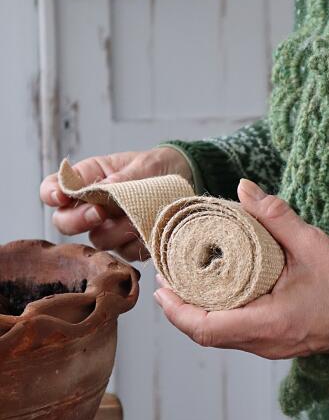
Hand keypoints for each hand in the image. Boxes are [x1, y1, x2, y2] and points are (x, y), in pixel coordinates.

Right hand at [40, 147, 192, 261]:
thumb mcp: (144, 166)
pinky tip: (151, 229)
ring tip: (140, 217)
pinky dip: (138, 242)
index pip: (54, 188)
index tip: (61, 197)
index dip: (51, 194)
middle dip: (80, 220)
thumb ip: (123, 179)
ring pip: (97, 240)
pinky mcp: (127, 245)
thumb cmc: (158, 168)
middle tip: (100, 212)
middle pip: (65, 222)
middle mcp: (92, 205)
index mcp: (89, 178)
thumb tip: (103, 189)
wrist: (186, 180)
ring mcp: (108, 228)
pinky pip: (126, 253)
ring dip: (117, 231)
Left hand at [153, 179, 328, 358]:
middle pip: (206, 335)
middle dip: (179, 309)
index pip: (207, 329)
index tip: (161, 285)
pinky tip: (212, 294)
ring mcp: (270, 346)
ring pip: (219, 337)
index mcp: (269, 322)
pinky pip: (235, 335)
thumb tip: (243, 189)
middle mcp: (264, 342)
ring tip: (182, 282)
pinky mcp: (275, 342)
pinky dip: (217, 316)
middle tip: (165, 277)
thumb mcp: (311, 244)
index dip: (176, 310)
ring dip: (196, 314)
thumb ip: (276, 216)